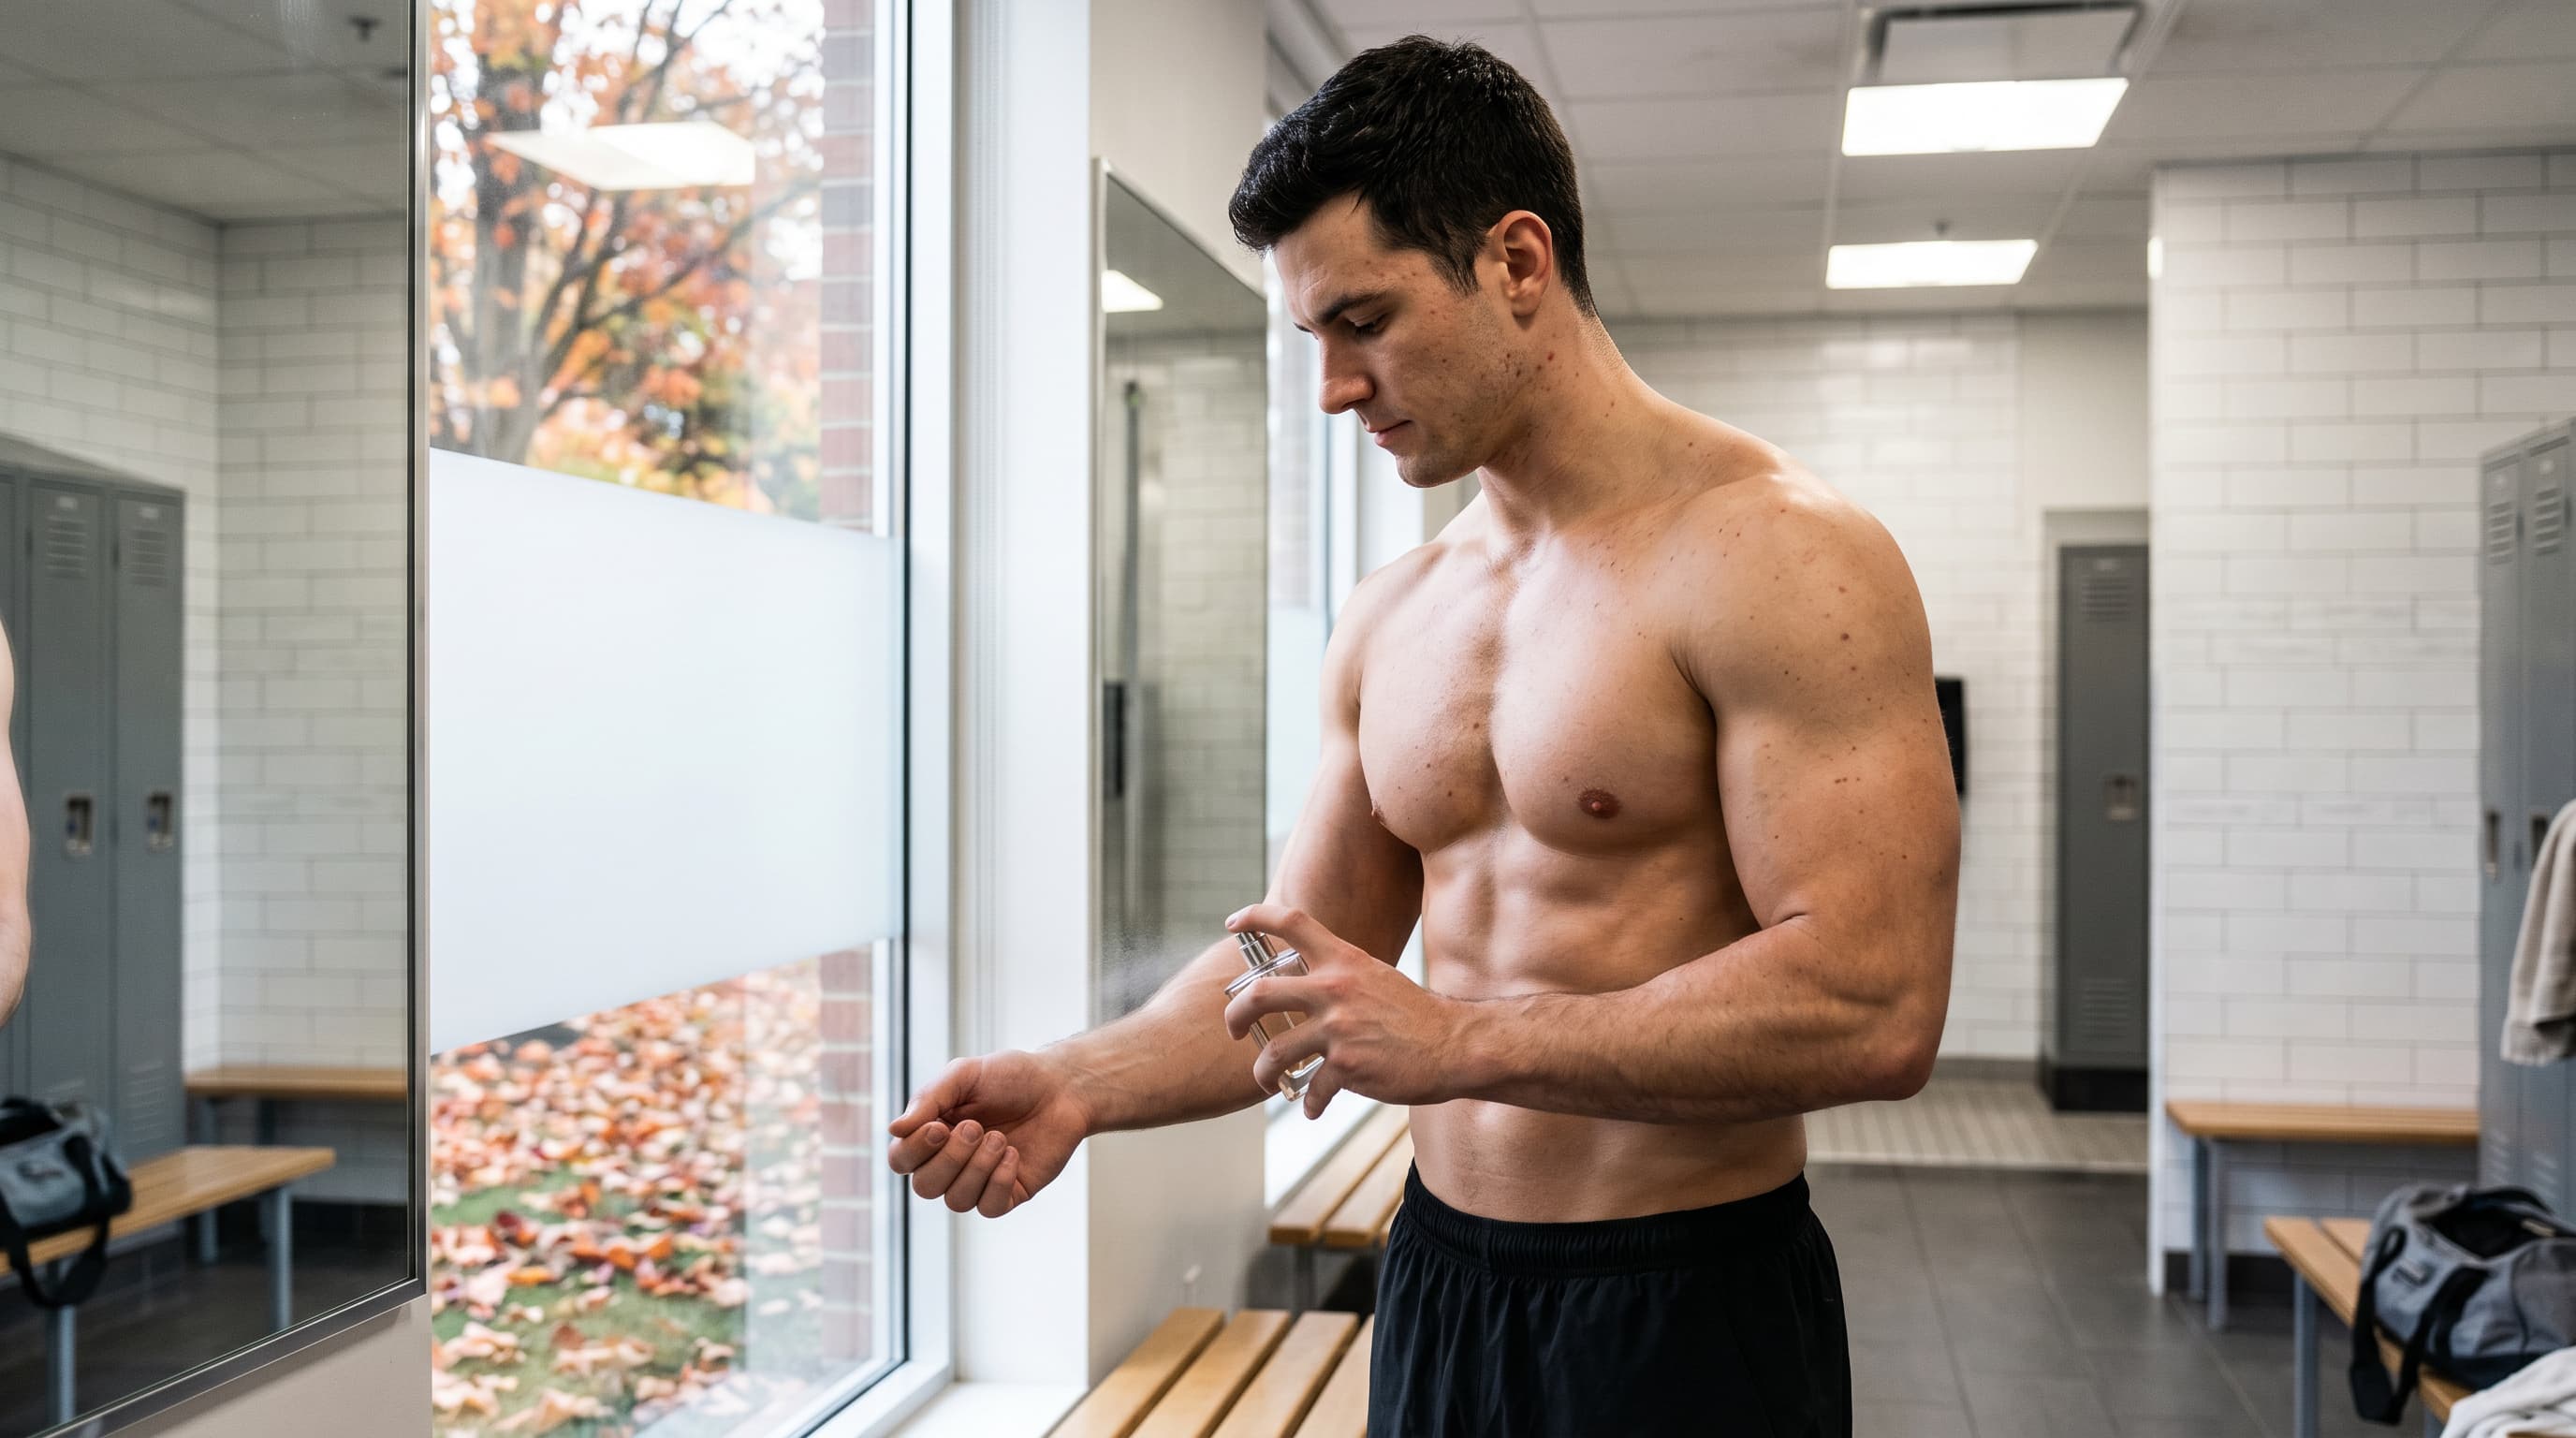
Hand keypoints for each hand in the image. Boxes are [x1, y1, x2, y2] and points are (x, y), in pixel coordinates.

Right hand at [885, 1049, 1089, 1216]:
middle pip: (925, 1187)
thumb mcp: (965, 1074)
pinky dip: (1000, 1180)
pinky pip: (989, 1207)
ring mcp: (979, 1181)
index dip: (915, 1151)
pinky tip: (1013, 1155)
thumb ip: (929, 1098)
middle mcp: (950, 1162)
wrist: (1061, 1087)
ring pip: (956, 1200)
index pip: (901, 1160)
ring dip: (977, 1168)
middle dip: (951, 1158)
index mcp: (932, 1134)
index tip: (940, 1126)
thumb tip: (894, 1129)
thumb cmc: (1010, 1077)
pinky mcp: (1008, 1193)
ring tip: (1001, 1138)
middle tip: (976, 1127)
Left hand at [1221, 903, 1469, 1118]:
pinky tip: (1312, 1107)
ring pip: (1274, 1052)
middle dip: (1235, 1016)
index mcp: (1344, 960)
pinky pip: (1312, 1089)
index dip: (1254, 916)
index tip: (1231, 922)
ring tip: (1266, 1081)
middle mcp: (1335, 988)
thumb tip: (1306, 987)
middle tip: (1234, 1030)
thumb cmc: (1416, 1015)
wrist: (1455, 1045)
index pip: (1291, 922)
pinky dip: (1309, 1102)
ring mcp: (1339, 1028)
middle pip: (1260, 993)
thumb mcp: (1375, 978)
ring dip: (1262, 1072)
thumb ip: (1341, 976)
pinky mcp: (1347, 1066)